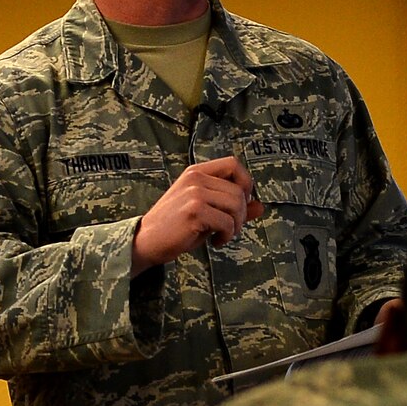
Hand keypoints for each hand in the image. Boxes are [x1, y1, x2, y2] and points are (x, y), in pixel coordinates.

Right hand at [131, 155, 264, 274]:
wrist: (146, 241)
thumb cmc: (175, 227)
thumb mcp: (205, 212)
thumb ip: (231, 207)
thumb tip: (260, 206)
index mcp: (196, 172)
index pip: (233, 164)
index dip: (245, 182)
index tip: (242, 202)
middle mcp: (195, 178)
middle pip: (239, 190)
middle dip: (241, 213)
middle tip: (229, 228)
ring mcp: (194, 193)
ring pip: (236, 205)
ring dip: (236, 225)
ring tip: (223, 235)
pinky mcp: (194, 211)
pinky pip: (227, 222)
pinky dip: (227, 235)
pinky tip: (215, 241)